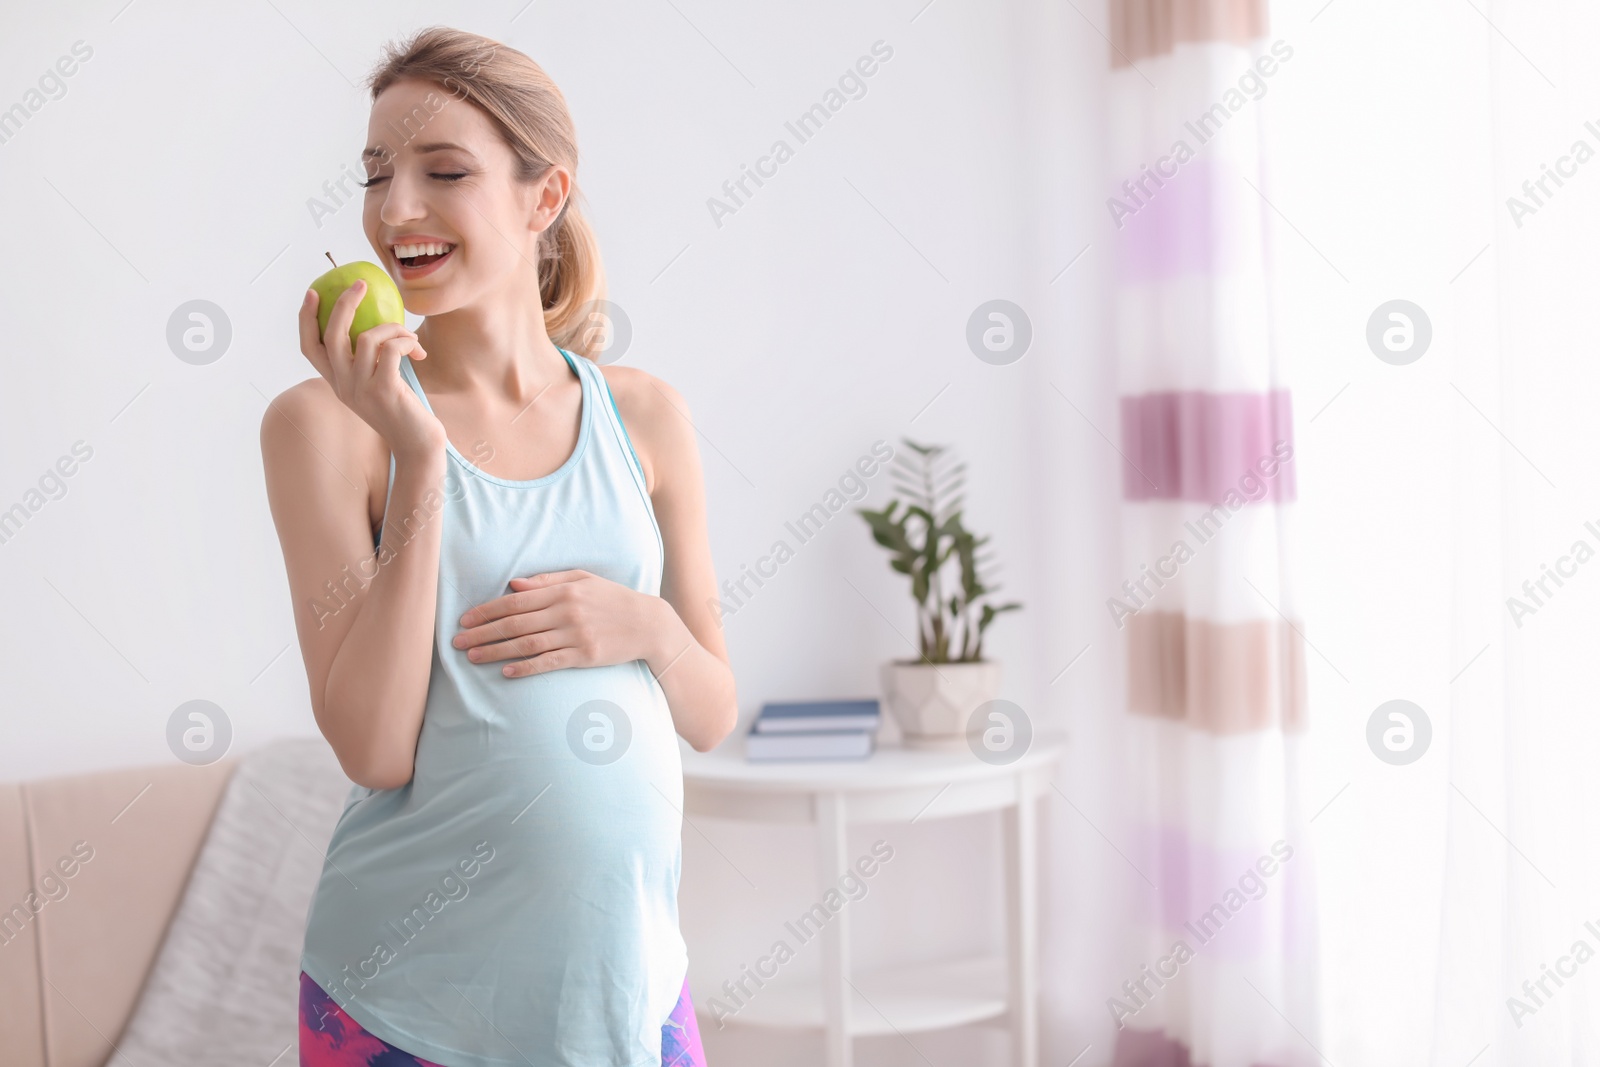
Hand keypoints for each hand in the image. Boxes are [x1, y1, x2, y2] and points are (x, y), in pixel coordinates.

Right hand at [297, 282, 444, 461]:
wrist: (418, 445)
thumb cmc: (403, 411)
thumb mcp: (379, 385)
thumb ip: (368, 363)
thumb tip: (376, 324)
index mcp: (337, 383)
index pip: (309, 348)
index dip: (306, 319)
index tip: (312, 292)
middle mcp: (342, 386)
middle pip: (331, 335)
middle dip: (343, 304)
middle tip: (360, 284)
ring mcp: (360, 389)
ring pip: (367, 338)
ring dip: (393, 328)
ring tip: (410, 337)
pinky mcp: (383, 390)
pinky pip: (390, 349)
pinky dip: (405, 341)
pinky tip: (418, 351)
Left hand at [452, 569, 662, 676]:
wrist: (647, 623)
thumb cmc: (611, 599)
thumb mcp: (582, 579)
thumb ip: (547, 581)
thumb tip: (513, 584)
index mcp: (563, 591)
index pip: (516, 601)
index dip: (487, 611)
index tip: (465, 619)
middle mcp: (567, 612)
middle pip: (515, 624)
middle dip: (482, 633)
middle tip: (456, 642)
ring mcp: (576, 635)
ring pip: (527, 644)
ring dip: (496, 652)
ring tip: (473, 657)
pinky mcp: (585, 656)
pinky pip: (549, 663)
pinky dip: (526, 668)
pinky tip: (506, 672)